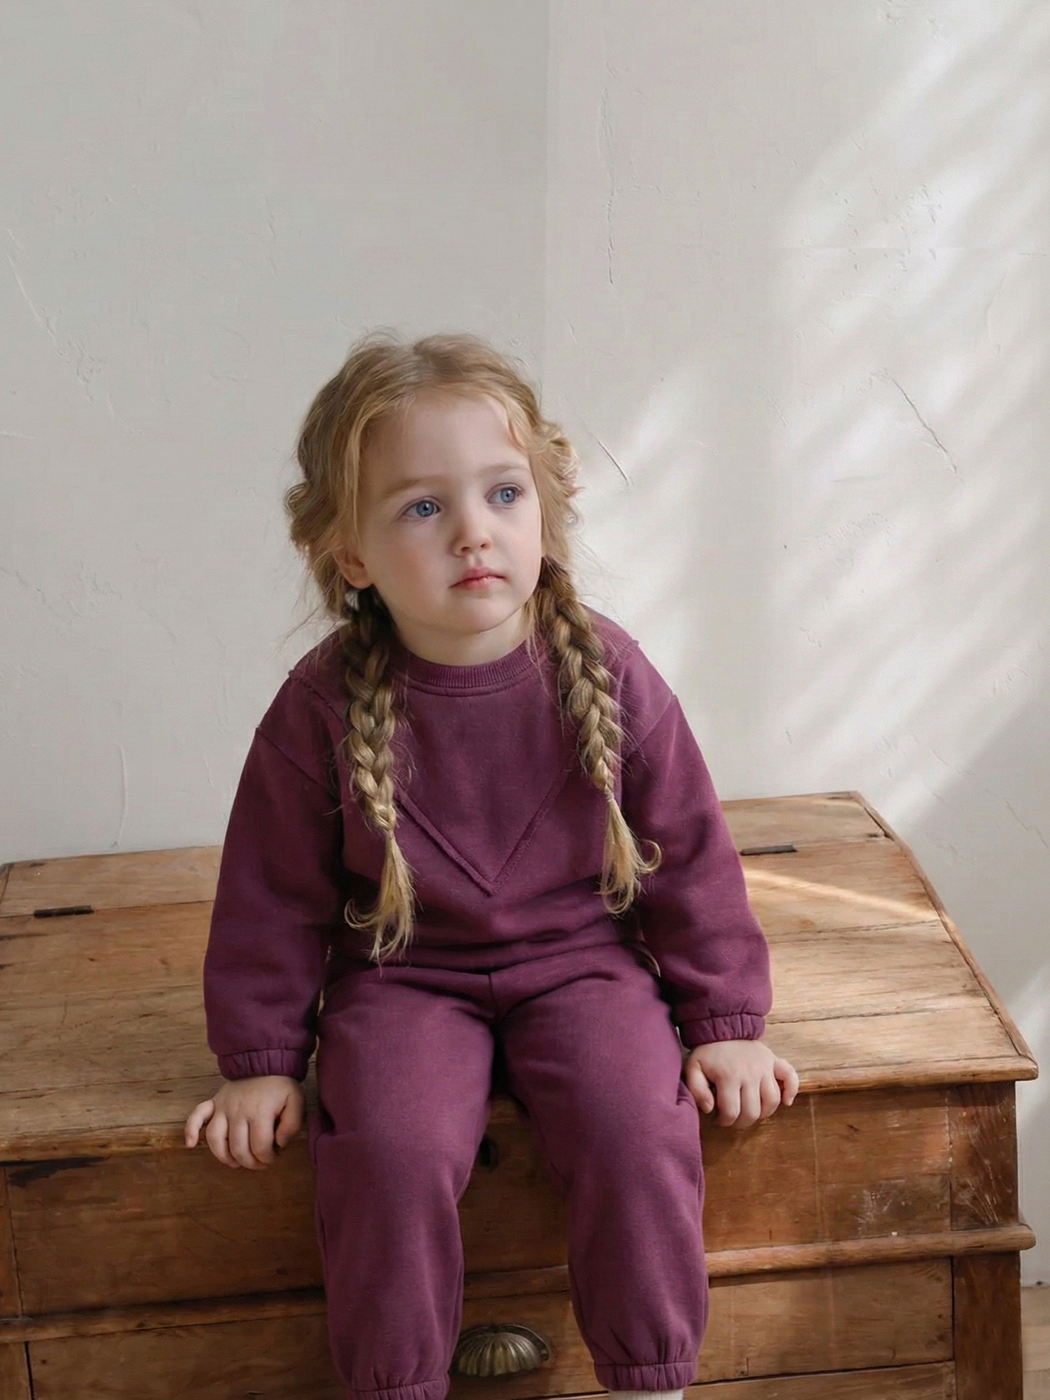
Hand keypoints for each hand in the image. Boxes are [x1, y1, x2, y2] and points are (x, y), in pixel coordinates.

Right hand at [184, 1075, 305, 1167]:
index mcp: (260, 1112)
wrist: (266, 1060)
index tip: (274, 1156)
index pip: (259, 1147)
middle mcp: (238, 1111)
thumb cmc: (281, 1086)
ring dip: (225, 1157)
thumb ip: (292, 1125)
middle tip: (260, 1163)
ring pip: (216, 1139)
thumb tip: (279, 1144)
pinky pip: (197, 1116)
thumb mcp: (297, 1102)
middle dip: (250, 1162)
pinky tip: (190, 1144)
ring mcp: (223, 1107)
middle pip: (238, 1148)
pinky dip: (191, 1130)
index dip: (267, 1158)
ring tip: (237, 1163)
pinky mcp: (214, 1102)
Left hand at [684, 1039, 798, 1127]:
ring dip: (763, 1113)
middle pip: (752, 1112)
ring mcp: (765, 1067)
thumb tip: (710, 1109)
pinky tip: (786, 1102)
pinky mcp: (774, 1062)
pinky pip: (791, 1078)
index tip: (719, 1118)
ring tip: (750, 1111)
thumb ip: (696, 1090)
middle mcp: (750, 1073)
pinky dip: (792, 1091)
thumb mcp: (693, 1068)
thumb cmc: (708, 1052)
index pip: (731, 1112)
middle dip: (742, 1121)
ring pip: (772, 1101)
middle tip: (733, 1118)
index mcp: (728, 1075)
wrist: (724, 1026)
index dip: (724, 1121)